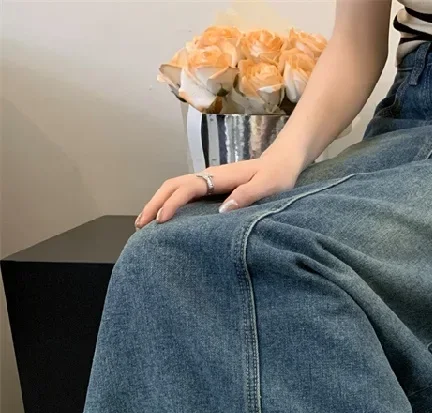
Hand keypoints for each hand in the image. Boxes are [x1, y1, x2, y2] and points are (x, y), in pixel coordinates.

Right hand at [135, 146, 304, 227]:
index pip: (188, 188)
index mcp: (220, 176)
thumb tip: (223, 210)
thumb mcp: (269, 185)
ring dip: (158, 203)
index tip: (161, 221)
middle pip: (172, 186)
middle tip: (140, 225)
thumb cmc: (279, 175)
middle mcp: (209, 176)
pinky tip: (165, 218)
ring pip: (175, 189)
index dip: (172, 204)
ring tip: (145, 224)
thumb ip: (248, 195)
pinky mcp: (212, 187)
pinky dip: (169, 203)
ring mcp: (209, 180)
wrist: (283, 161)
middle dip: (154, 203)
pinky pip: (185, 194)